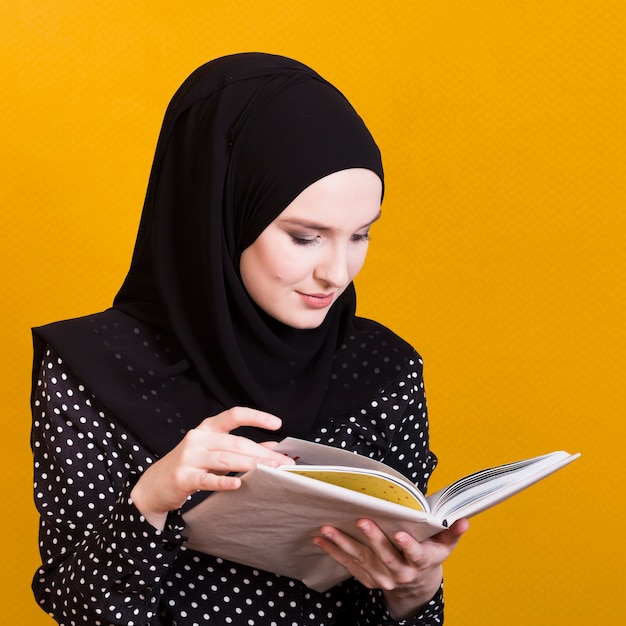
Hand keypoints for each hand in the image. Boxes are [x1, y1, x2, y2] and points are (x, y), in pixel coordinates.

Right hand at [130, 407, 293, 528]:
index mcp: (207, 428)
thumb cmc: (189, 466)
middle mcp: (198, 438)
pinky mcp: (182, 477)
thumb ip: (240, 448)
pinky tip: (238, 484)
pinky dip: (222, 481)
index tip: (277, 423)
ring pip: (225, 458)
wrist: (153, 486)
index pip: (234, 415)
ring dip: (251, 465)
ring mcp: (189, 457)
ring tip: (271, 471)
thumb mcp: (214, 452)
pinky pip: (206, 479)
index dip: (256, 417)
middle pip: (236, 442)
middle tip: (284, 462)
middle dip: (263, 453)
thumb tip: (272, 447)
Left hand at [313, 517, 468, 618]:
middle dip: (372, 538)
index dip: (407, 545)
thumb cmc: (429, 554)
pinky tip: (321, 539)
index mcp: (420, 562)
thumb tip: (464, 520)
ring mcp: (382, 577)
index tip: (399, 534)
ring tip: (328, 529)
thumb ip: (452, 532)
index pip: (414, 554)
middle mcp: (400, 572)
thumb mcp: (444, 546)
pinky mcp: (367, 577)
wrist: (416, 585)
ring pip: (362, 560)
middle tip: (361, 521)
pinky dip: (334, 551)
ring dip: (343, 544)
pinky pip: (349, 565)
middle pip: (385, 556)